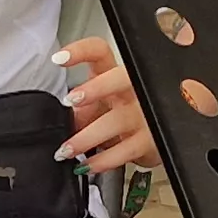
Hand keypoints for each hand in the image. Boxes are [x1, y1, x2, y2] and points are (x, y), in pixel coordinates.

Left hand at [52, 35, 159, 171]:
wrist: (158, 137)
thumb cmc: (125, 116)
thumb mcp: (103, 107)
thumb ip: (82, 110)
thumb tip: (62, 121)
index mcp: (116, 76)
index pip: (101, 53)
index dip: (81, 51)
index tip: (58, 59)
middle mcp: (133, 91)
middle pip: (120, 78)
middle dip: (96, 87)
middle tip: (71, 100)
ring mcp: (144, 115)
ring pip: (117, 121)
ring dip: (86, 137)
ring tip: (66, 150)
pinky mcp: (149, 141)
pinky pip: (125, 151)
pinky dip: (102, 160)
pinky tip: (87, 166)